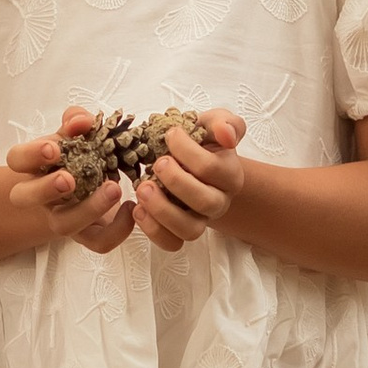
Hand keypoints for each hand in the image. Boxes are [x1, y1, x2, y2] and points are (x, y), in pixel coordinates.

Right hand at [6, 106, 139, 257]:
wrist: (84, 189)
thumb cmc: (76, 156)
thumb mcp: (74, 134)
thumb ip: (76, 122)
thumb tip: (81, 121)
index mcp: (34, 166)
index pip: (17, 159)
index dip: (31, 155)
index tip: (54, 149)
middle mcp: (41, 196)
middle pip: (26, 198)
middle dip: (46, 189)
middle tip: (69, 179)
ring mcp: (61, 218)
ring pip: (63, 225)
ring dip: (88, 209)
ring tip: (114, 188)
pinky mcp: (86, 235)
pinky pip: (98, 242)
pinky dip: (117, 229)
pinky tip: (130, 207)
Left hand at [133, 109, 247, 252]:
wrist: (194, 166)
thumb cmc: (202, 143)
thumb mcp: (213, 125)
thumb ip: (225, 123)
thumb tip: (226, 135)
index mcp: (230, 174)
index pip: (210, 167)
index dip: (185, 150)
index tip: (170, 134)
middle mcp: (219, 201)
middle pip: (205, 202)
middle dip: (176, 181)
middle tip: (156, 163)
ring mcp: (200, 220)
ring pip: (189, 230)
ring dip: (162, 210)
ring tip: (142, 189)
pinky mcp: (180, 232)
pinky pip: (172, 243)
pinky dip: (153, 230)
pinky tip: (137, 209)